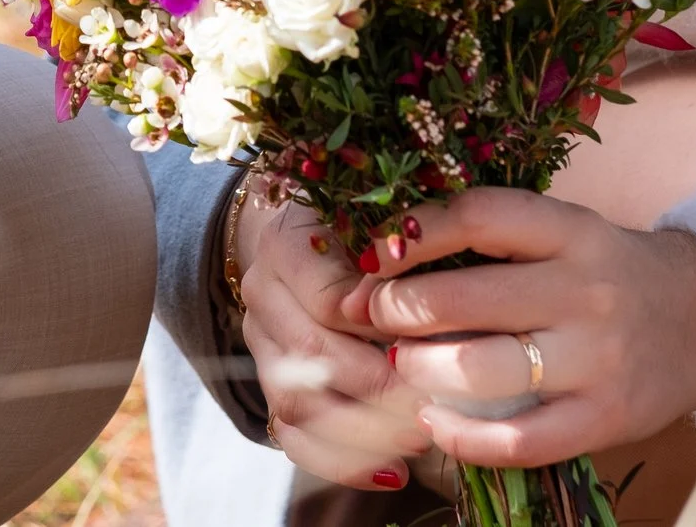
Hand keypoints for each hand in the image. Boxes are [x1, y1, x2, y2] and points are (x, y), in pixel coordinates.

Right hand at [238, 193, 432, 489]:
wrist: (299, 237)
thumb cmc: (354, 225)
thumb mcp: (371, 220)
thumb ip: (386, 251)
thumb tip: (393, 304)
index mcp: (285, 245)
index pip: (328, 297)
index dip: (379, 325)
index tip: (432, 341)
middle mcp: (263, 296)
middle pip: (311, 354)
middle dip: (379, 388)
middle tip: (434, 404)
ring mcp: (261, 346)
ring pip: (298, 404)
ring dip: (365, 431)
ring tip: (420, 439)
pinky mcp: (269, 386)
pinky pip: (292, 437)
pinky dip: (341, 463)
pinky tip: (392, 474)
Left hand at [342, 189, 695, 469]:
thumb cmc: (611, 271)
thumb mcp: (566, 231)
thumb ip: (497, 237)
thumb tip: (390, 248)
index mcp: (573, 231)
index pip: (480, 216)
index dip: (414, 233)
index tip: (375, 251)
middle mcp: (586, 291)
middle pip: (466, 298)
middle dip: (398, 309)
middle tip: (371, 314)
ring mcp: (598, 359)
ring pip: (484, 370)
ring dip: (420, 370)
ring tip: (398, 365)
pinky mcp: (606, 418)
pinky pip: (521, 439)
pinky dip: (465, 437)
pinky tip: (434, 422)